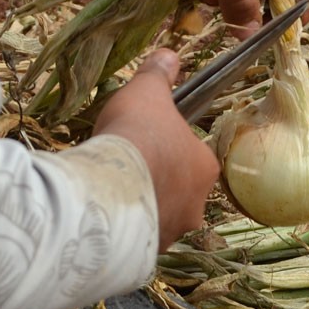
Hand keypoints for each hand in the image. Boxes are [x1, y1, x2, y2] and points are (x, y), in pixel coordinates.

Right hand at [93, 49, 218, 248]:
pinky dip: (122, 227)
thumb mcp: (146, 93)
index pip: (194, 153)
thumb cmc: (137, 134)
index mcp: (205, 166)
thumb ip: (158, 76)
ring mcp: (172, 232)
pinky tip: (103, 213)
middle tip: (127, 165)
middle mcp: (197, 205)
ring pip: (157, 214)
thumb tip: (169, 54)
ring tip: (110, 189)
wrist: (110, 187)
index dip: (170, 144)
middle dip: (156, 178)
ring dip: (140, 204)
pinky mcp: (146, 254)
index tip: (148, 140)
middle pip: (178, 187)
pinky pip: (135, 238)